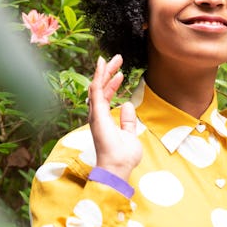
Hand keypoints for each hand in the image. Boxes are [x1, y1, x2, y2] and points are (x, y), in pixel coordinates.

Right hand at [87, 55, 142, 181]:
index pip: (106, 96)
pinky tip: (103, 66)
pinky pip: (97, 90)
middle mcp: (97, 114)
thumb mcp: (129, 135)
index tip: (120, 73)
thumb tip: (128, 105)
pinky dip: (99, 76)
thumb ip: (127, 121)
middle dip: (108, 72)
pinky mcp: (97, 113)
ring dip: (104, 71)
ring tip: (112, 59)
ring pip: (97, 86)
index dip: (112, 83)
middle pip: (100, 88)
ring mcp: (96, 113)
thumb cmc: (123, 156)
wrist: (118, 167)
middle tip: (116, 59)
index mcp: (104, 119)